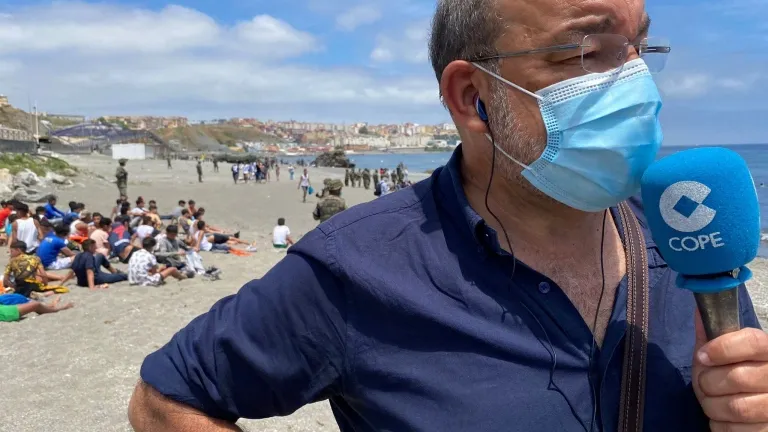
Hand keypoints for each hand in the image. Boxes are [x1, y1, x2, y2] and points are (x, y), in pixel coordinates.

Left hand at [693, 310, 767, 430]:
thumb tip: (700, 309)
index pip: (753, 341)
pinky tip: (723, 418)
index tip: (703, 355)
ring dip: (712, 406)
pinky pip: (736, 430)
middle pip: (739, 377)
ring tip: (712, 401)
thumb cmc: (728, 375)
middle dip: (709, 382)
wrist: (745, 411)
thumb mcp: (718, 353)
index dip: (723, 348)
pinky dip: (720, 425)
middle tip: (706, 383)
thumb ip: (711, 335)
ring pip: (737, 407)